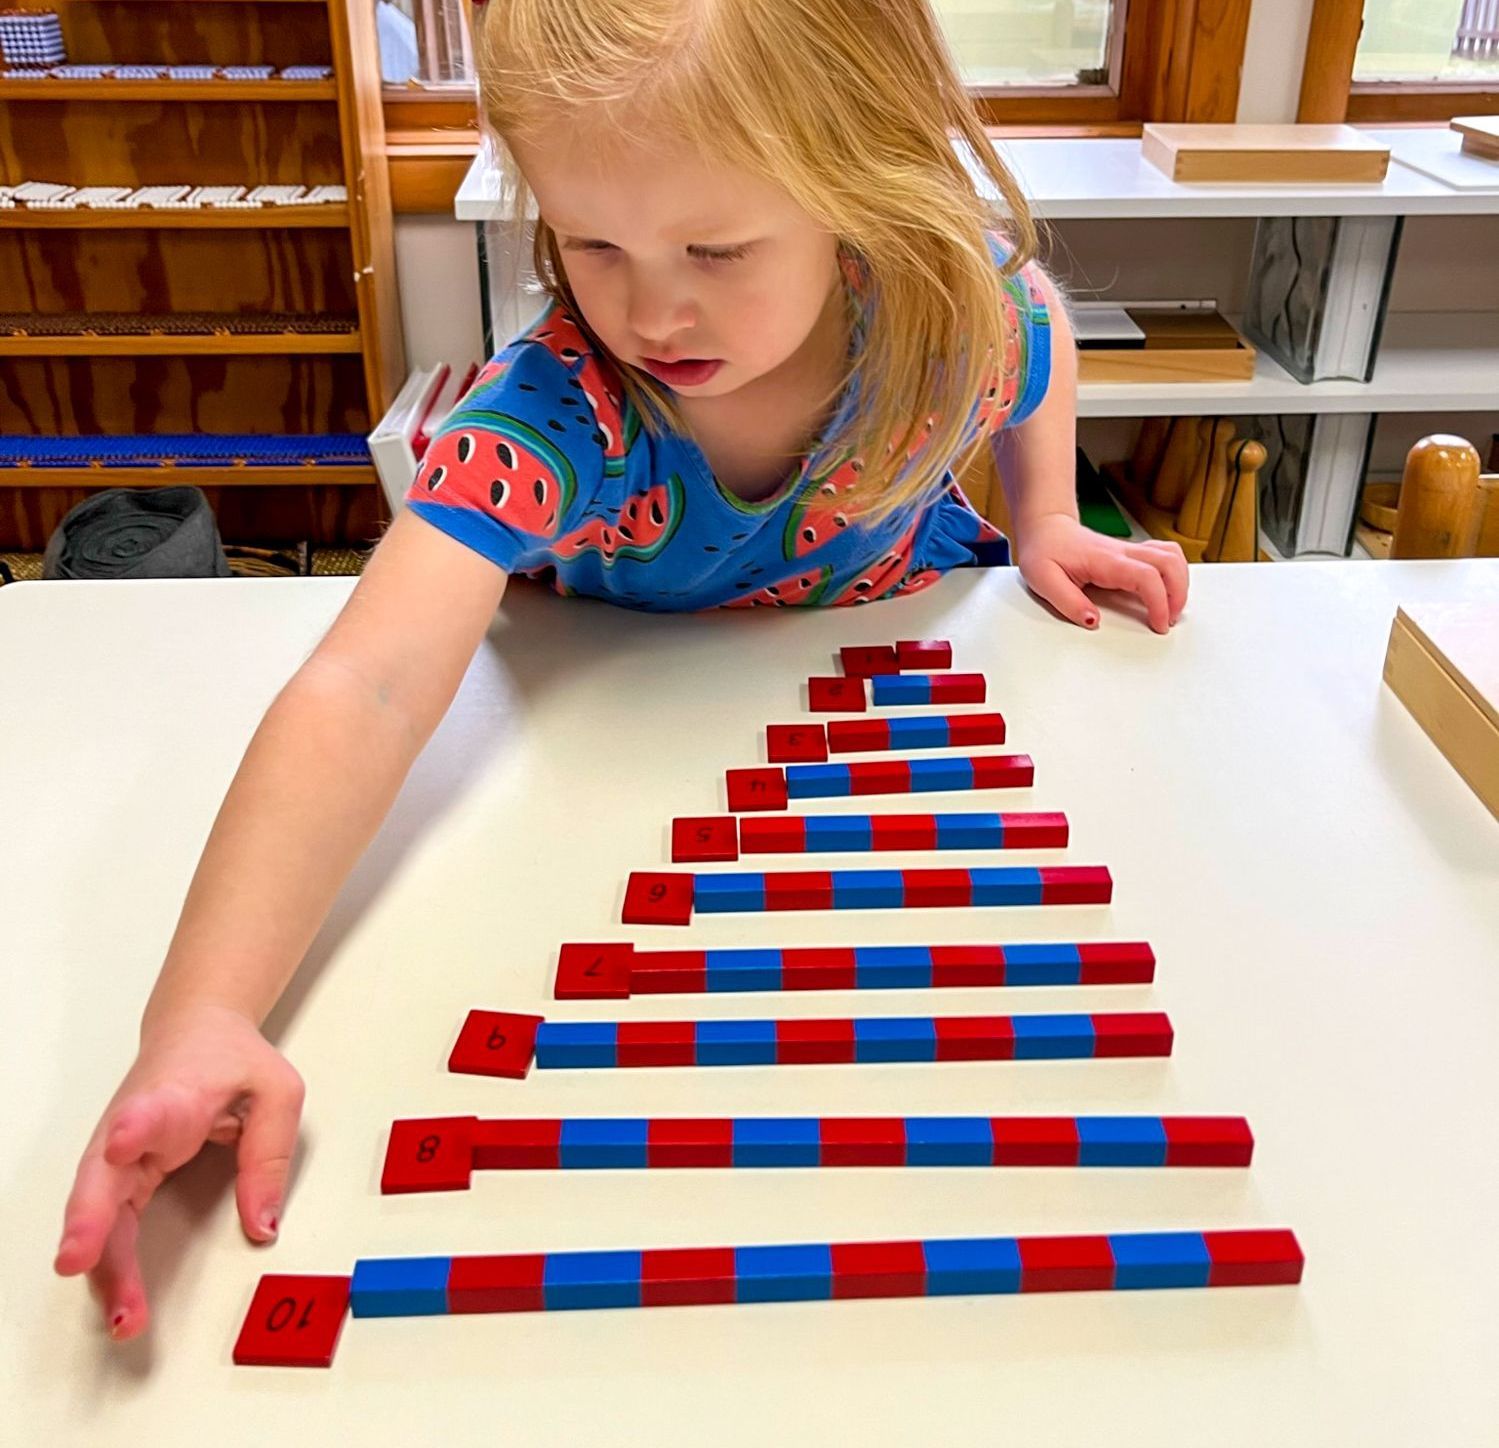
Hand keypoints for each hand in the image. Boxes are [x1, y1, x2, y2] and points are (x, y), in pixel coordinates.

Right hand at [54, 1002, 304, 1340]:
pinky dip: (112, 1267)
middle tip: (78, 1261)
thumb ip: (269, 1154)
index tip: (121, 1141)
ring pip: (99, 1216)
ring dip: (105, 1268)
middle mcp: (133, 1127)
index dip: (134, 1128)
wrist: (196, 1030)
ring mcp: (117, 1155)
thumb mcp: (276, 1091)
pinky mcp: (118, 1177)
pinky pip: (110, 1228)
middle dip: (89, 1223)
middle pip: (102, 1177)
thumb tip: (263, 1224)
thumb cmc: (232, 1058)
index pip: (149, 1110)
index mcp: (173, 1094)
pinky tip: (120, 1305)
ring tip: (124, 1318)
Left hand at [1013, 512, 1187, 633]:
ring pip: (1172, 555)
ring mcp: (1129, 550)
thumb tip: (1092, 620)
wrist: (1044, 529)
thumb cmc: (1043, 551)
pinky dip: (1173, 574)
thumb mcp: (1043, 580)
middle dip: (1178, 594)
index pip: (1146, 576)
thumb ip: (1068, 602)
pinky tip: (1166, 591)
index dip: (1159, 602)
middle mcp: (1123, 552)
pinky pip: (1164, 556)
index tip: (1158, 624)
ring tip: (1170, 608)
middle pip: (1169, 562)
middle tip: (1168, 619)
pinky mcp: (1131, 553)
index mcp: (1105, 560)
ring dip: (1180, 582)